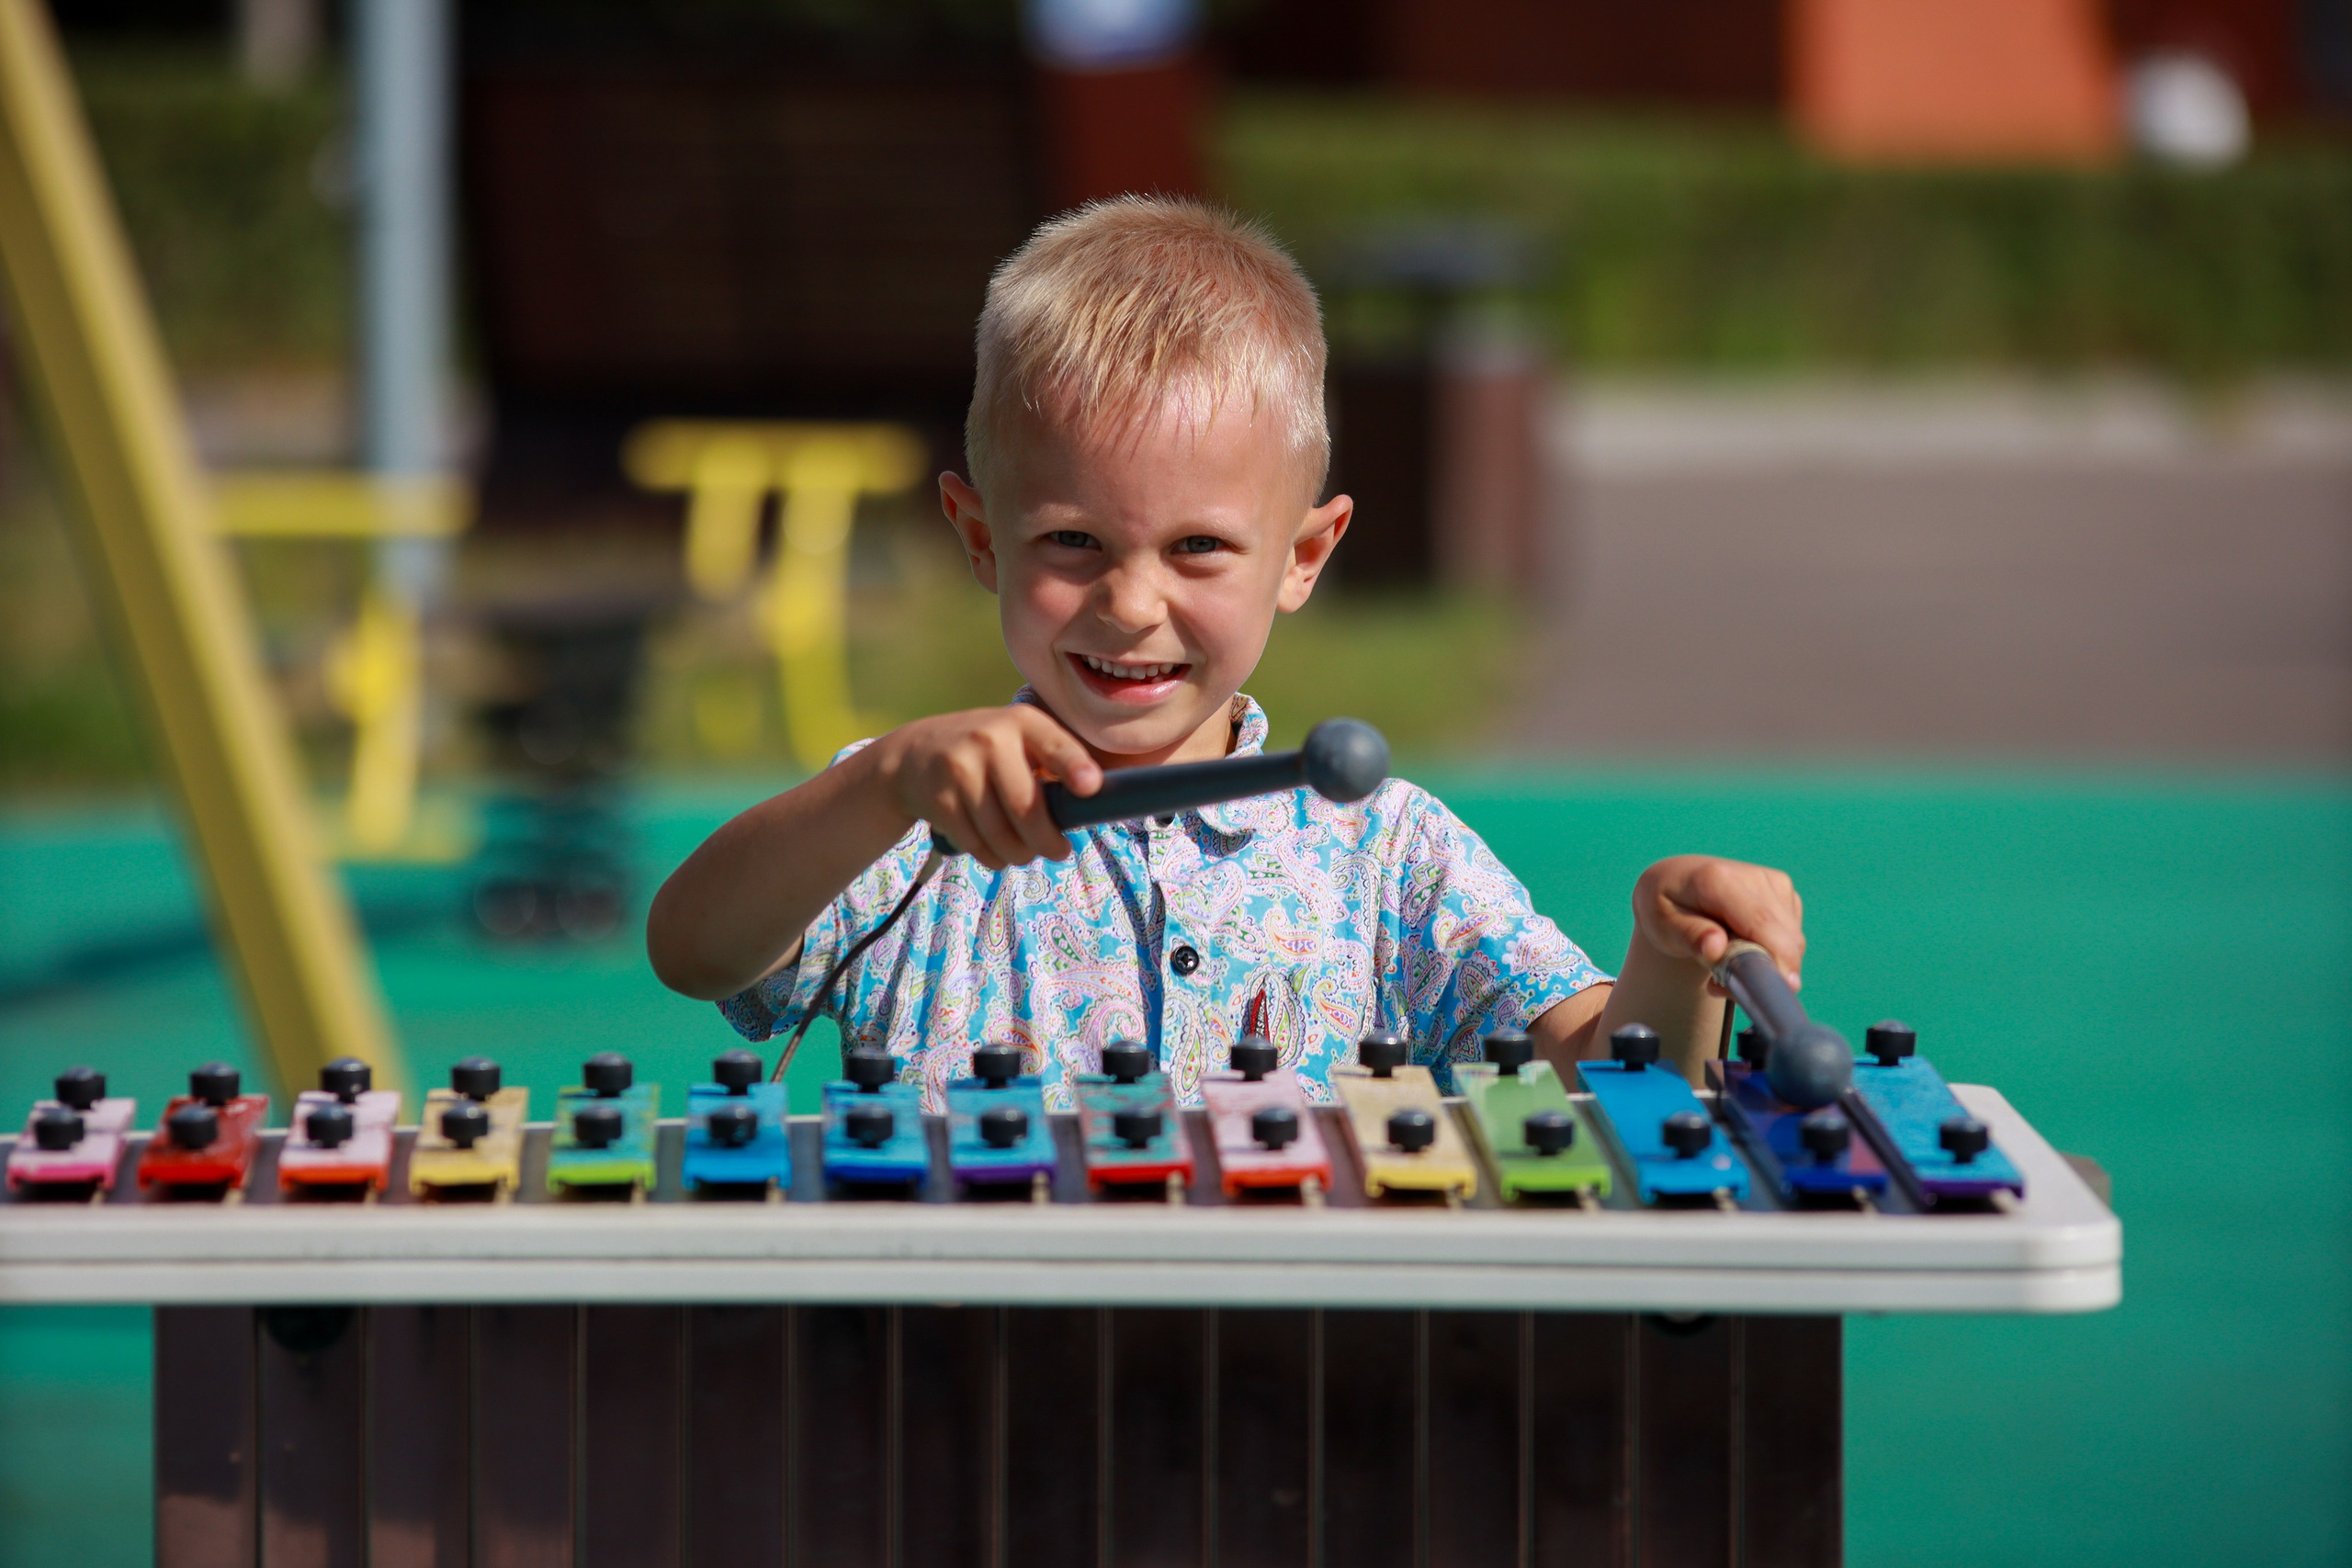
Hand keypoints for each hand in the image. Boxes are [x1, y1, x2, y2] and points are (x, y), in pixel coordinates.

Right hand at [869, 706, 1103, 870]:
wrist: (912, 755)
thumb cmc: (986, 754)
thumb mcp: (1016, 741)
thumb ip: (1050, 765)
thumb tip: (1089, 806)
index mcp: (1022, 722)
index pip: (1054, 745)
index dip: (1073, 767)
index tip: (1090, 787)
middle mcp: (990, 739)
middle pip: (1027, 808)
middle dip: (1047, 841)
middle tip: (1058, 851)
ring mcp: (960, 768)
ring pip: (1002, 835)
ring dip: (1019, 854)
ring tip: (1023, 852)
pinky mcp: (939, 798)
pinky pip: (976, 844)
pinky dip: (992, 857)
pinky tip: (994, 850)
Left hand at [1631, 855, 1805, 993]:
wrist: (1674, 882)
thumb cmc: (1665, 907)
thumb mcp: (1662, 925)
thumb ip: (1689, 937)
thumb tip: (1716, 949)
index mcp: (1717, 879)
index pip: (1760, 922)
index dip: (1776, 957)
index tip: (1782, 989)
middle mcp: (1751, 876)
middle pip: (1783, 936)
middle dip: (1767, 971)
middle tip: (1723, 988)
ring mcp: (1772, 881)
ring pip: (1792, 940)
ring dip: (1767, 964)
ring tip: (1722, 967)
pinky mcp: (1783, 891)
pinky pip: (1791, 935)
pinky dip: (1773, 951)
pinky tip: (1742, 949)